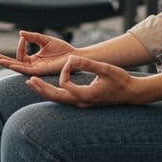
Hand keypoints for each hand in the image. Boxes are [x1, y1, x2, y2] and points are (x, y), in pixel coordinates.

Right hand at [0, 31, 76, 75]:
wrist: (74, 56)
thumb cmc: (63, 49)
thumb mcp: (45, 40)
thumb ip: (33, 37)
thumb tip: (20, 33)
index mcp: (34, 59)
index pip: (20, 54)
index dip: (19, 45)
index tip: (23, 37)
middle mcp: (33, 66)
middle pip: (15, 63)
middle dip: (3, 60)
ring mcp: (36, 70)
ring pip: (18, 68)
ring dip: (7, 64)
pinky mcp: (41, 72)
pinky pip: (27, 70)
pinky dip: (18, 67)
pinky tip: (11, 64)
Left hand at [25, 55, 147, 107]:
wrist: (132, 93)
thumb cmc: (121, 80)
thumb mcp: (105, 69)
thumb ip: (87, 64)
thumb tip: (72, 58)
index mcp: (86, 95)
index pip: (65, 85)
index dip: (64, 71)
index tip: (72, 60)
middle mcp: (81, 102)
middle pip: (56, 98)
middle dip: (41, 89)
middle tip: (29, 80)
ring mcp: (82, 103)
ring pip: (58, 99)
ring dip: (44, 91)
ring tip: (31, 84)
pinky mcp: (83, 101)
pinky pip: (63, 98)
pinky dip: (53, 92)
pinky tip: (46, 87)